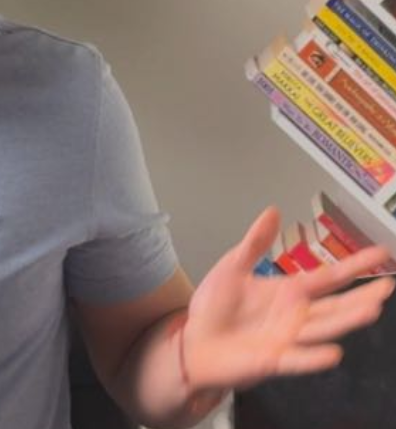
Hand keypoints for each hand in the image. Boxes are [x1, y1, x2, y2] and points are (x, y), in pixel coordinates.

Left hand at [182, 206, 394, 391]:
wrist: (194, 340)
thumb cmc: (215, 306)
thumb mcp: (233, 266)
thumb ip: (255, 242)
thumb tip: (273, 211)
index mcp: (289, 291)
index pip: (329, 277)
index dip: (353, 265)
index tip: (381, 253)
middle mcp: (296, 315)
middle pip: (336, 305)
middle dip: (362, 296)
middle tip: (387, 286)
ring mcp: (288, 338)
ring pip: (323, 329)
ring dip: (346, 321)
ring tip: (371, 309)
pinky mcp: (273, 360)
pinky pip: (297, 359)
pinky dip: (313, 357)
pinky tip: (333, 352)